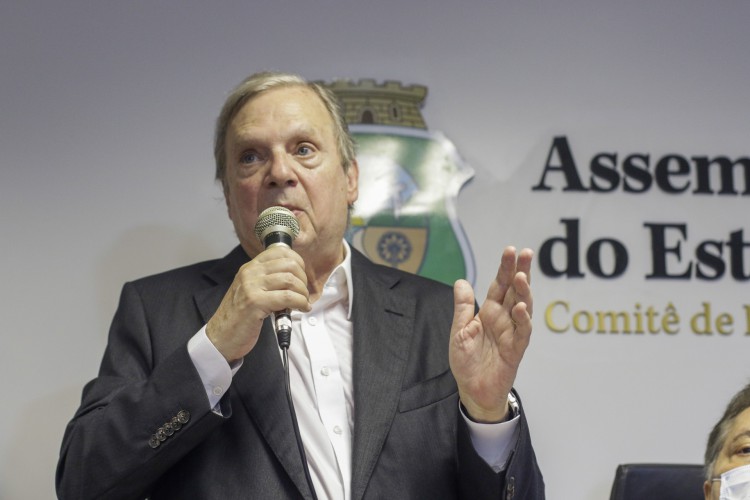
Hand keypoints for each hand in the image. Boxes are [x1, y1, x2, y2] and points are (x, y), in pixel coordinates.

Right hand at [206, 246, 310, 362]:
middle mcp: (250, 273)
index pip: (279, 251)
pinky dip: (300, 303)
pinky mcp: (255, 302)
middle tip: (303, 293)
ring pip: (290, 280)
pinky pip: (288, 297)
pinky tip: (301, 308)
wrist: (221, 336)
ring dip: (303, 293)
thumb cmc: (239, 316)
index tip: (301, 276)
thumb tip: (294, 277)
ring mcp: (252, 287)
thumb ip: (267, 281)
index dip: (297, 262)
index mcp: (250, 268)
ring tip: (303, 302)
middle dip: (303, 279)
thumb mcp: (251, 290)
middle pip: (289, 265)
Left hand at [449, 246, 533, 421]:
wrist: (472, 390)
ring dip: (524, 292)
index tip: (511, 250)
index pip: (499, 285)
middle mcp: (503, 319)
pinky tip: (520, 308)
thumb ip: (463, 308)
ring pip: (523, 307)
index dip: (505, 268)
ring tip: (522, 277)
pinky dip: (523, 319)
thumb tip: (462, 281)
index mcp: (489, 312)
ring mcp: (512, 332)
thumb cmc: (466, 362)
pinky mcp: (516, 349)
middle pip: (515, 290)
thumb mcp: (459, 331)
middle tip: (525, 253)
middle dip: (521, 271)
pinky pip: (522, 332)